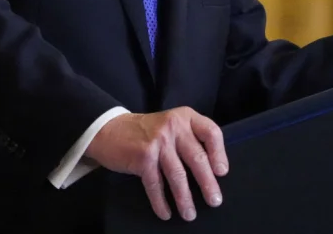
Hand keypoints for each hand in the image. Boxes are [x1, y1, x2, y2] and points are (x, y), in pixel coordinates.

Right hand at [85, 107, 227, 221]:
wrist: (110, 129)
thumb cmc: (147, 132)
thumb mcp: (171, 125)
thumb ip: (189, 138)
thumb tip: (211, 170)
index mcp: (185, 117)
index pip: (211, 132)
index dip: (219, 153)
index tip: (222, 172)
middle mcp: (174, 126)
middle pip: (197, 158)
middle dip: (207, 183)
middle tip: (214, 201)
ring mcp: (158, 141)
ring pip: (177, 175)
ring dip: (185, 198)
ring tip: (190, 214)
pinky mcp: (143, 157)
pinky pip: (156, 184)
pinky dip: (161, 202)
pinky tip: (166, 213)